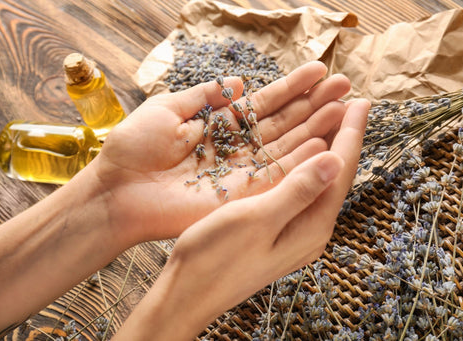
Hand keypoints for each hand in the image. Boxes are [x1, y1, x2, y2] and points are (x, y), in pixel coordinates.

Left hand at [89, 61, 350, 243]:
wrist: (116, 190)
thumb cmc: (134, 149)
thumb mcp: (168, 109)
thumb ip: (205, 96)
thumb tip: (240, 83)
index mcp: (221, 125)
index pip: (265, 104)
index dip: (293, 87)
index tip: (320, 71)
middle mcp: (237, 147)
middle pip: (283, 124)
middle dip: (314, 104)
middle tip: (345, 86)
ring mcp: (242, 172)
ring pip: (287, 148)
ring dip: (316, 129)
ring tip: (344, 110)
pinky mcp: (240, 195)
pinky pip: (276, 177)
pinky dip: (301, 163)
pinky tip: (324, 145)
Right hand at [112, 99, 369, 340]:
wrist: (190, 294)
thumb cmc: (217, 257)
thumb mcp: (257, 218)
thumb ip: (297, 189)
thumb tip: (334, 159)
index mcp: (312, 225)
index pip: (340, 171)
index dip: (351, 134)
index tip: (360, 101)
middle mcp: (310, 229)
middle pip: (335, 175)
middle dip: (344, 137)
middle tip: (350, 102)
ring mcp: (295, 231)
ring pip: (319, 181)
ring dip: (326, 147)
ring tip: (331, 119)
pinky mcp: (279, 230)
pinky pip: (302, 189)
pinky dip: (305, 163)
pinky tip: (300, 153)